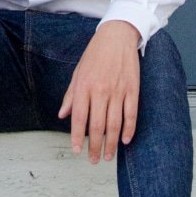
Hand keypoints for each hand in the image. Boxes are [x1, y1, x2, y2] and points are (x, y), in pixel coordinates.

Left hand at [58, 21, 139, 163]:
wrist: (117, 36)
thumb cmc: (95, 54)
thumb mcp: (77, 72)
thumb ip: (71, 95)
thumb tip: (62, 115)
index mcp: (84, 87)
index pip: (79, 118)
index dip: (78, 137)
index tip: (77, 151)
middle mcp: (100, 91)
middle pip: (97, 126)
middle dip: (95, 147)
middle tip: (94, 160)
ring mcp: (118, 91)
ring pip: (115, 124)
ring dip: (112, 144)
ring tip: (109, 156)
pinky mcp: (132, 89)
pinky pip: (131, 114)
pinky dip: (129, 130)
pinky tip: (126, 140)